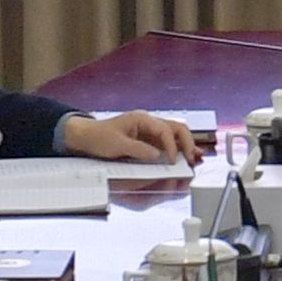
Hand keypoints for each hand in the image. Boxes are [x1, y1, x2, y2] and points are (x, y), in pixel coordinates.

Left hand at [65, 110, 206, 164]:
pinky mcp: (148, 140)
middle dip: (187, 142)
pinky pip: (167, 143)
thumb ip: (139, 150)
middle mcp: (149, 123)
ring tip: (195, 158)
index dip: (172, 146)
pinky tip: (184, 157)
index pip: (165, 130)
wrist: (86, 137)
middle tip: (192, 158)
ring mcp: (150, 131)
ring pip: (175, 135)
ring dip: (185, 145)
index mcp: (142, 119)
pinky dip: (177, 149)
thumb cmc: (99, 137)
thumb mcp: (117, 145)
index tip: (173, 161)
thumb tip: (158, 157)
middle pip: (177, 128)